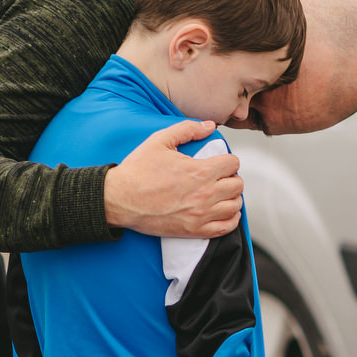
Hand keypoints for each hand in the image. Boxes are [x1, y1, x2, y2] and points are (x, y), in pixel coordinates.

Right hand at [104, 120, 242, 237]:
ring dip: (232, 198)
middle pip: (237, 185)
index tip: (220, 163)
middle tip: (220, 178)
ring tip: (222, 193)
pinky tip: (224, 211)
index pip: (233, 163)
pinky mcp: (194, 230)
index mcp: (200, 171)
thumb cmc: (137, 171)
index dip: (228, 160)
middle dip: (231, 178)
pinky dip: (230, 219)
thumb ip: (187, 129)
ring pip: (235, 206)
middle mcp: (204, 194)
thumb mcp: (160, 140)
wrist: (119, 199)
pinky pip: (226, 228)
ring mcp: (201, 214)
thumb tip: (209, 126)